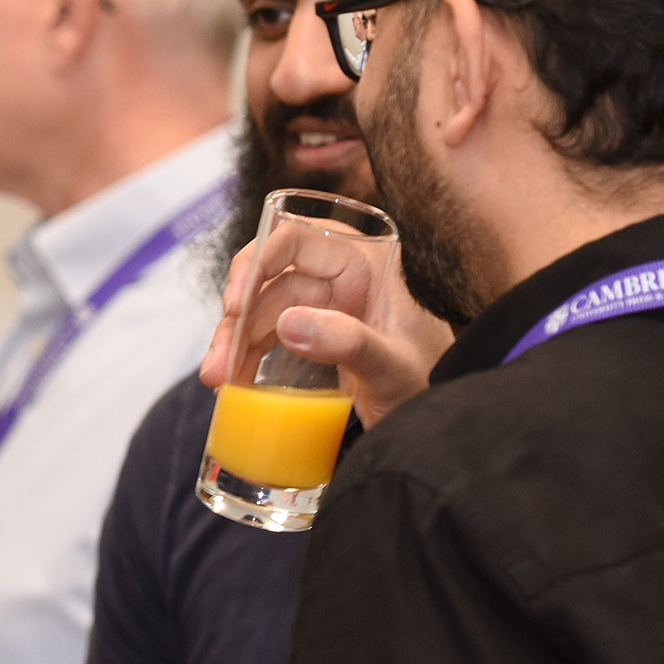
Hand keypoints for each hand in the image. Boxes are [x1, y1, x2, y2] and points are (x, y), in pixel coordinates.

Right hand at [199, 221, 452, 427]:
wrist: (446, 423)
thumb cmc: (434, 385)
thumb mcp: (395, 368)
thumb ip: (350, 344)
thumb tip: (289, 323)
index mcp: (365, 264)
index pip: (297, 240)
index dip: (258, 263)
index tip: (235, 304)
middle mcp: (338, 278)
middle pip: (268, 280)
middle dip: (237, 319)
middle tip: (220, 362)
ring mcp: (322, 306)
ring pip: (259, 311)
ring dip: (233, 343)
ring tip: (218, 380)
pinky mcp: (311, 336)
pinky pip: (266, 336)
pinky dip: (244, 356)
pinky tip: (232, 381)